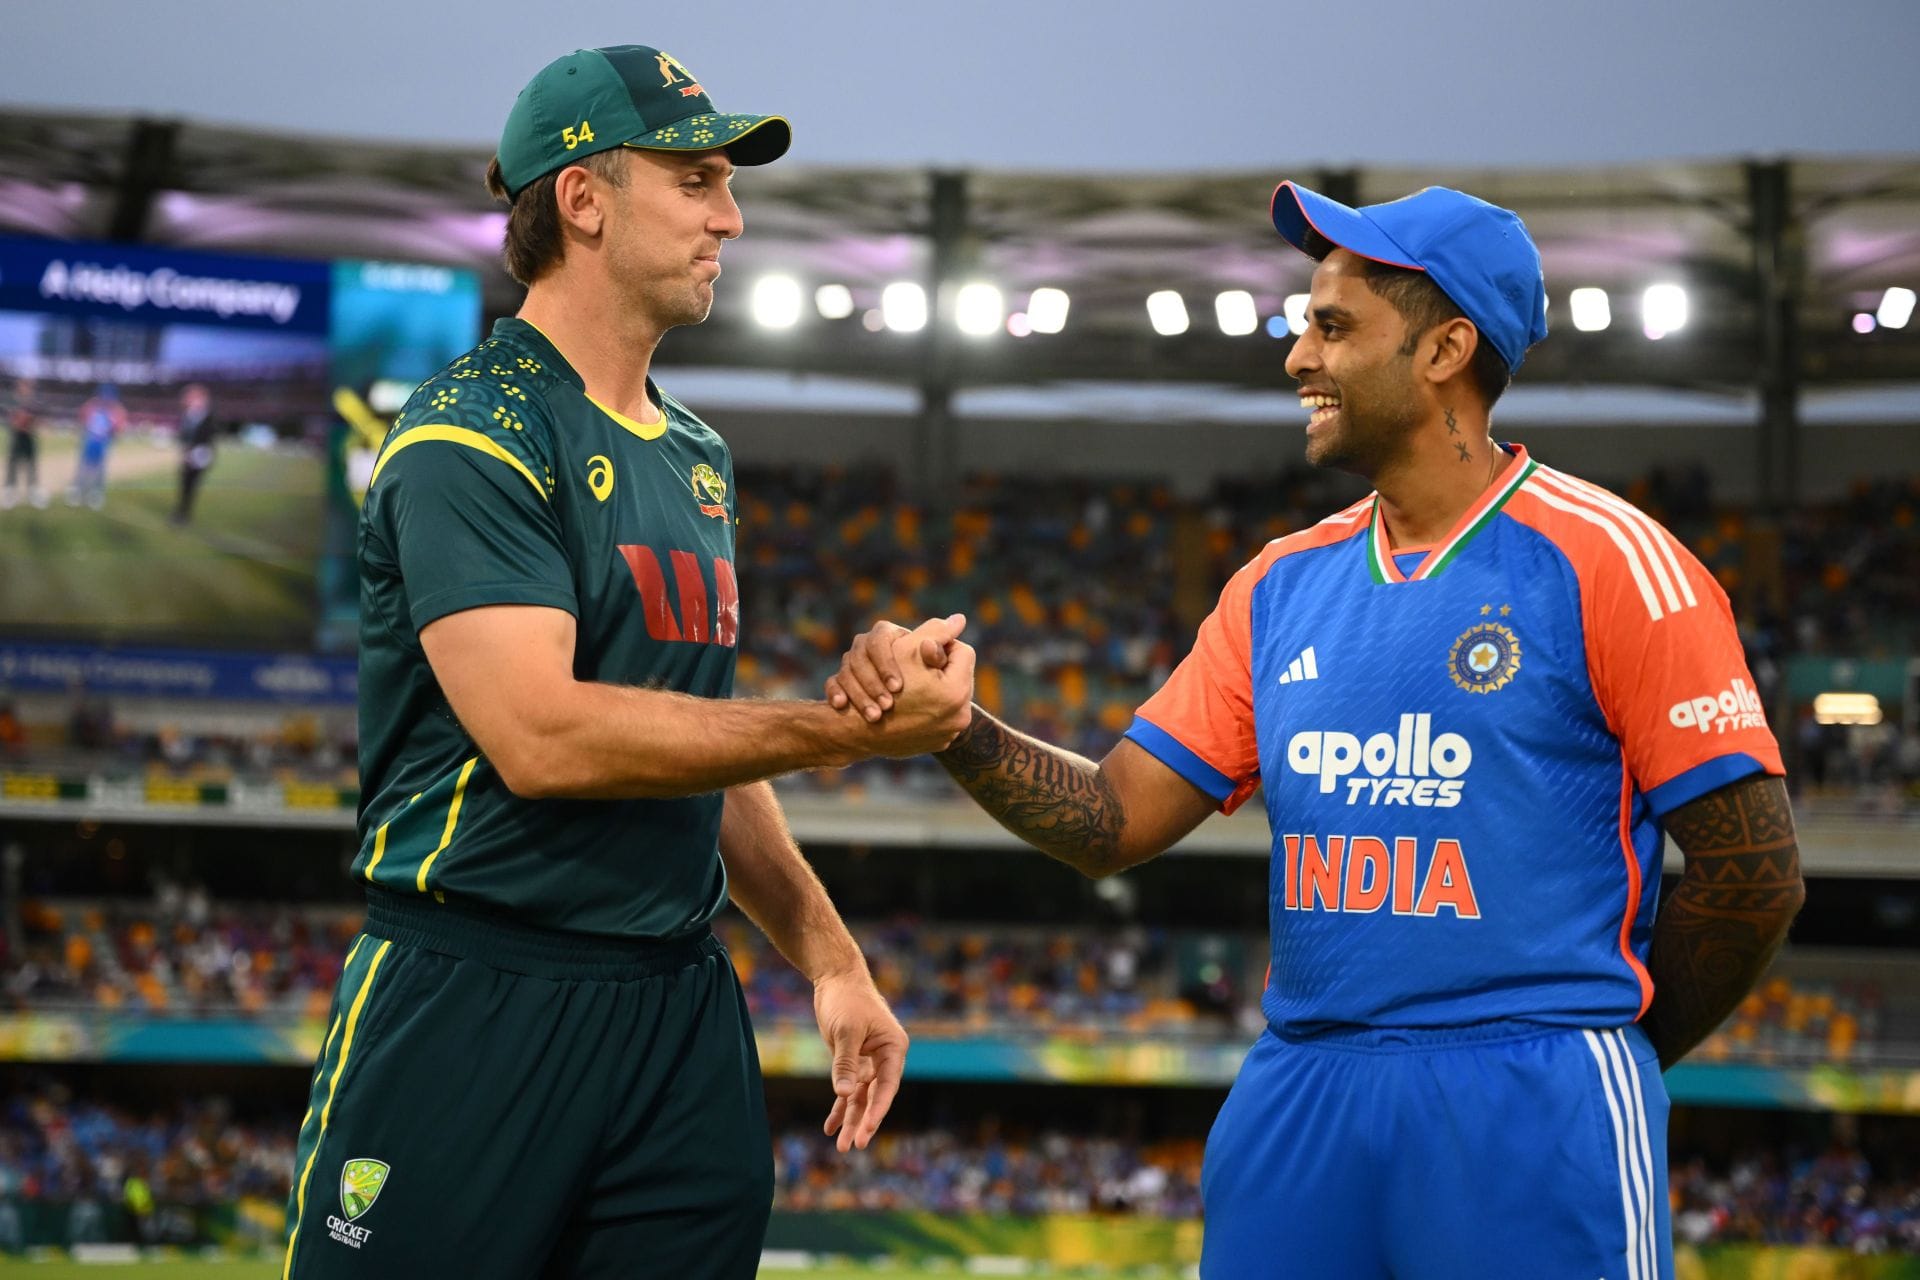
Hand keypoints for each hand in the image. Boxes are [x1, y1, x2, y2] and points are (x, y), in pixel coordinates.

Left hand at [812, 970, 907, 1151]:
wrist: (836, 978)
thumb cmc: (847, 999)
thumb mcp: (846, 1031)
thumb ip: (845, 1063)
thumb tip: (842, 1094)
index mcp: (893, 1048)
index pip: (887, 1086)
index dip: (877, 1110)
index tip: (867, 1130)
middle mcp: (885, 1058)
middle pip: (876, 1097)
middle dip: (864, 1122)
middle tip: (853, 1146)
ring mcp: (869, 1062)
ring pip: (861, 1098)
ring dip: (851, 1120)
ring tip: (842, 1147)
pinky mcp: (853, 1062)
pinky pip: (847, 1089)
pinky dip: (839, 1107)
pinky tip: (830, 1127)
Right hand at [827, 614, 964, 722]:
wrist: (856, 730)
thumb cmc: (879, 684)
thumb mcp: (906, 650)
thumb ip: (935, 631)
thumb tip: (960, 619)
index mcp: (957, 691)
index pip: (962, 652)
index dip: (941, 645)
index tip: (922, 647)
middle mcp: (960, 717)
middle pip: (957, 676)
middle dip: (937, 667)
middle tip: (916, 663)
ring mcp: (949, 734)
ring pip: (947, 697)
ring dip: (932, 687)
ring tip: (910, 682)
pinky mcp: (937, 744)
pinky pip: (938, 717)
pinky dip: (926, 707)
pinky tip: (908, 702)